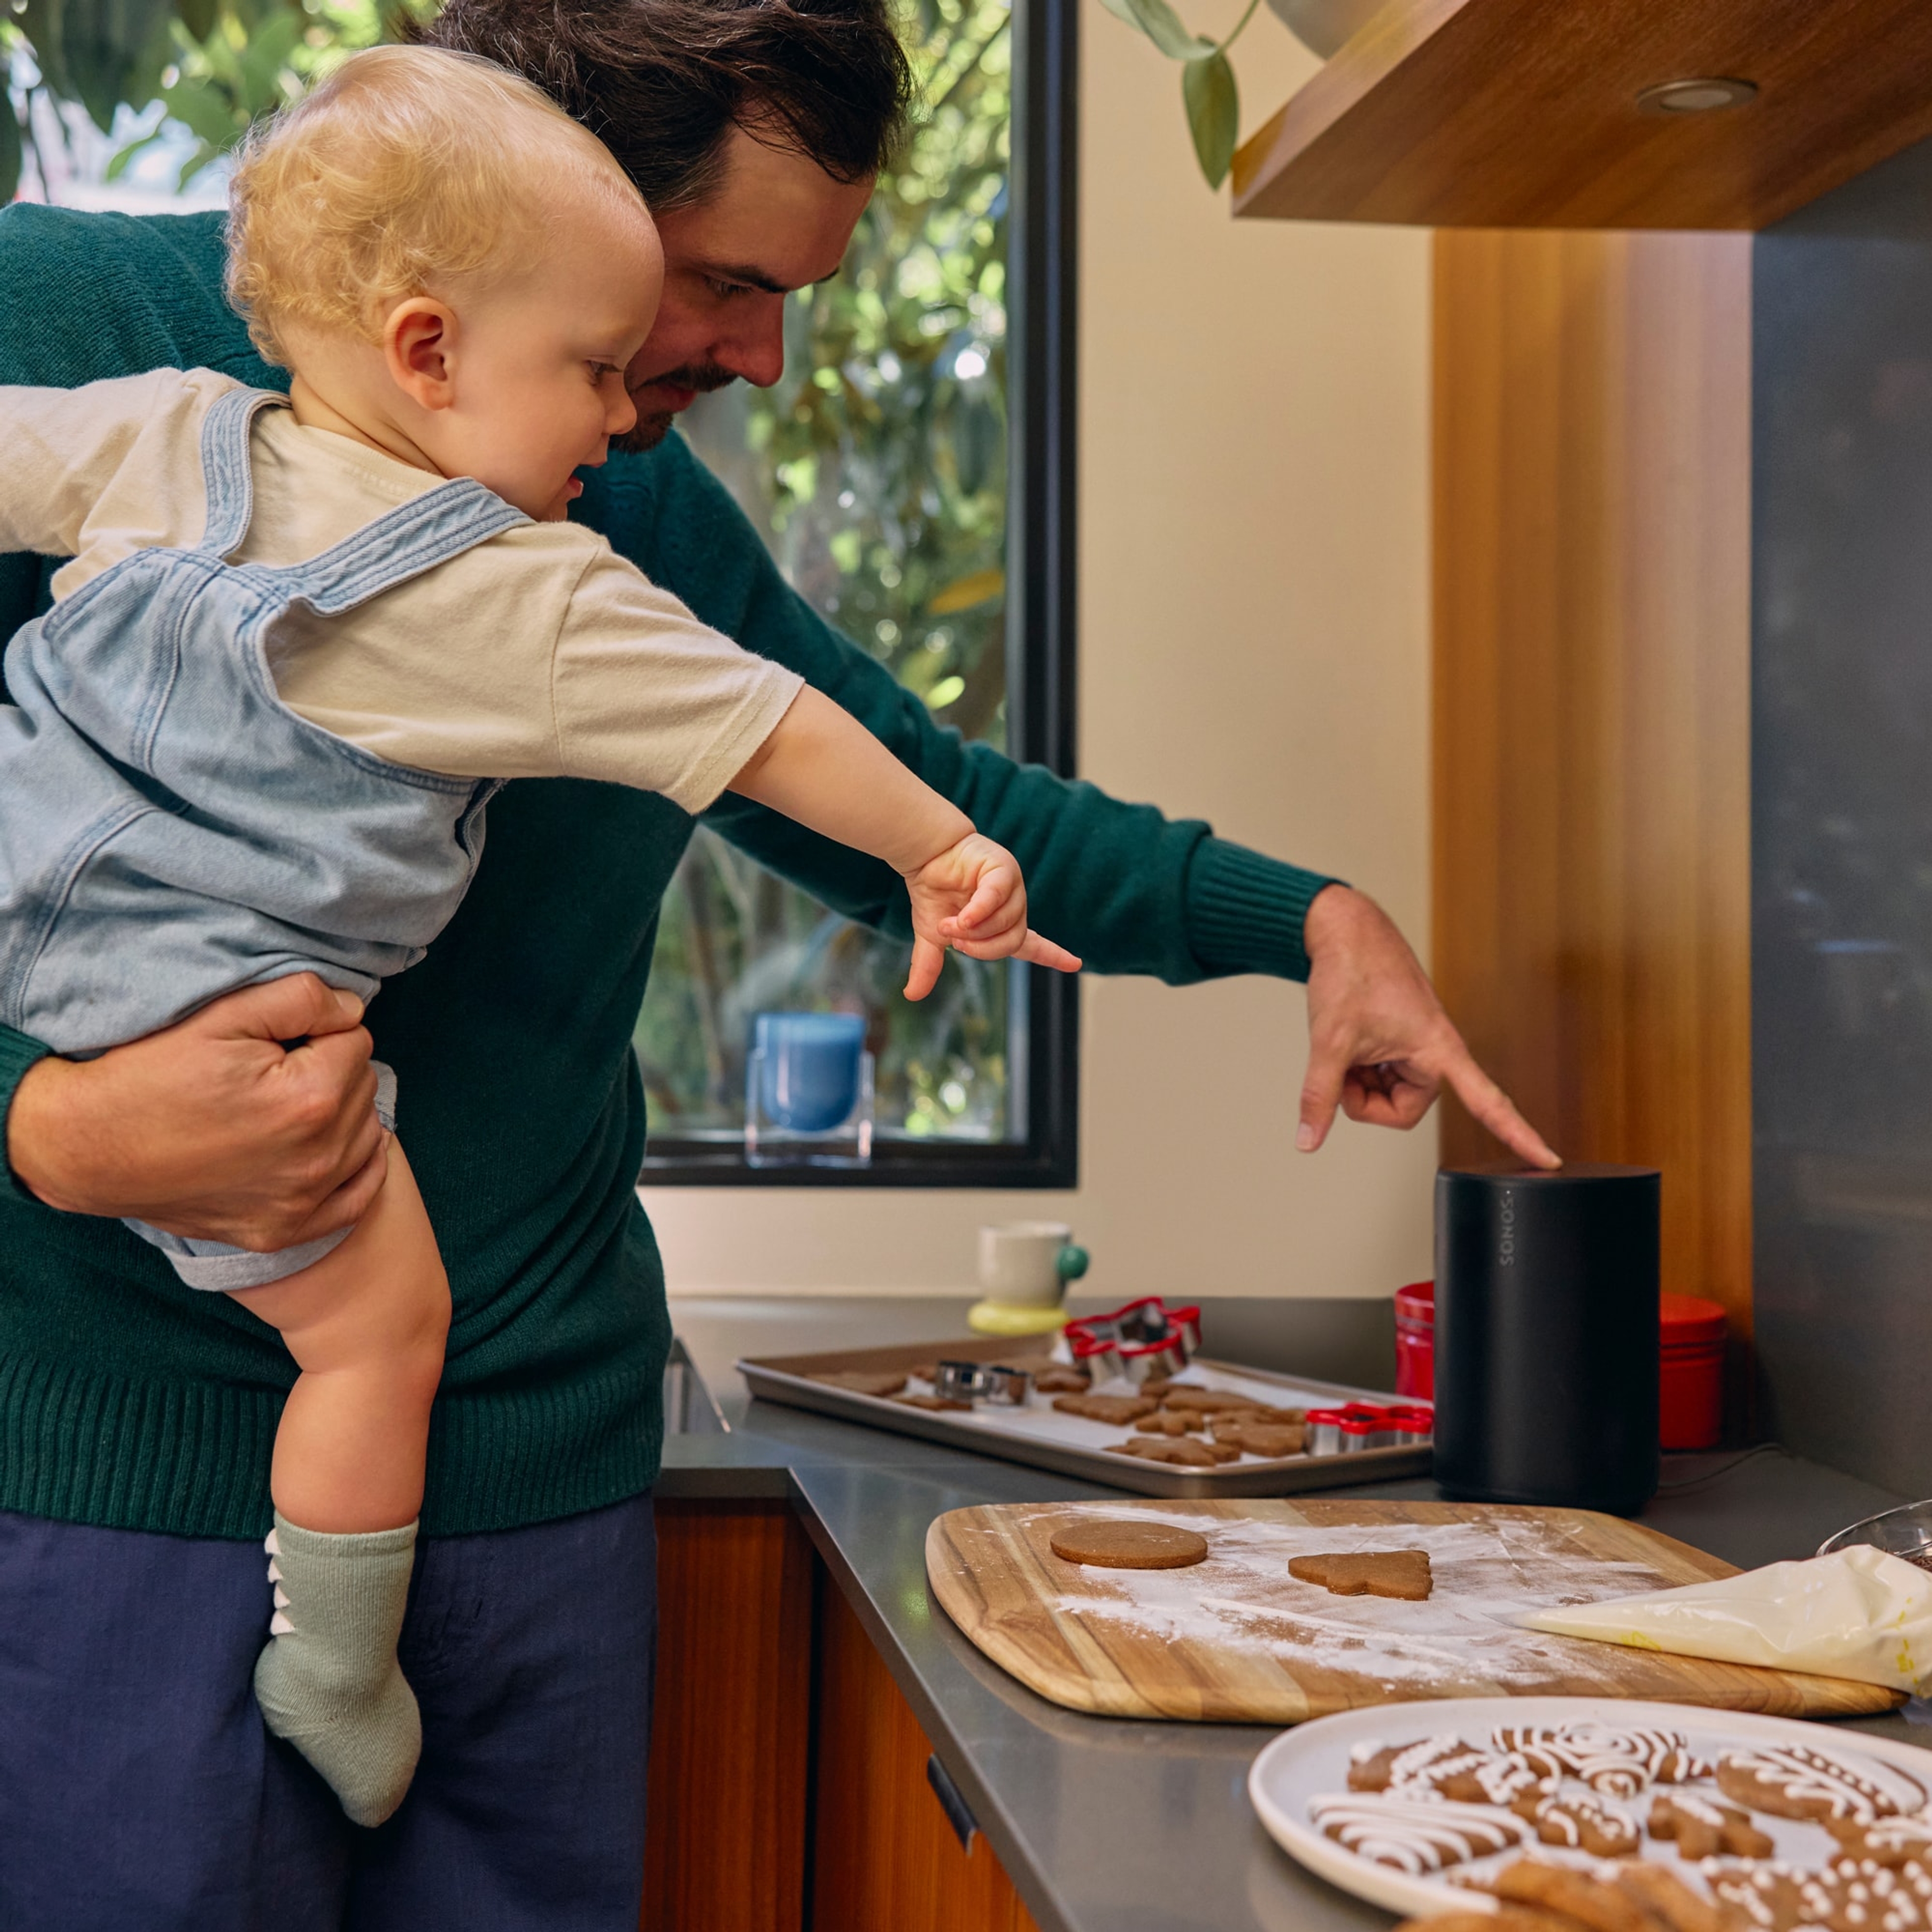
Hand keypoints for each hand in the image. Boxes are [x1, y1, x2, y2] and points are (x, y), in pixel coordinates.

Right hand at [7, 973, 389, 1249]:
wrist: (87, 1147)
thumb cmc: (149, 1075)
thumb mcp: (222, 1015)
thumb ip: (302, 999)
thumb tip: (352, 1007)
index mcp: (309, 1097)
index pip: (356, 1039)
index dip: (317, 1031)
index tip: (277, 1041)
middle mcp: (317, 1157)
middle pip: (363, 1087)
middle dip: (329, 1069)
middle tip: (272, 1072)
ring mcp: (302, 1201)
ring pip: (367, 1135)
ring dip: (341, 1115)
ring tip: (285, 1106)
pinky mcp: (283, 1231)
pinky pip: (357, 1198)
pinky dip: (354, 1169)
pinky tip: (327, 1149)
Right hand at [903, 834, 1081, 999]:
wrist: (925, 857)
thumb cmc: (934, 893)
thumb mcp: (931, 935)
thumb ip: (929, 964)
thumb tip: (912, 995)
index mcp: (1004, 924)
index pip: (1033, 945)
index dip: (1053, 955)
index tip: (1075, 964)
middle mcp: (1014, 907)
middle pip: (1014, 942)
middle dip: (983, 949)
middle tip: (956, 942)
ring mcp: (1012, 887)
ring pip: (1007, 922)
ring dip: (974, 931)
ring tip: (948, 925)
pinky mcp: (1003, 868)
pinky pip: (999, 897)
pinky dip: (980, 911)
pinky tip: (963, 918)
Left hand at [1298, 884, 1558, 1168]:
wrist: (1343, 930)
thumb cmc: (1351, 972)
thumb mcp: (1329, 1041)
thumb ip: (1320, 1096)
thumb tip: (1308, 1142)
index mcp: (1437, 1050)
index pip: (1487, 1101)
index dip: (1518, 1133)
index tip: (1549, 1159)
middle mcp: (1434, 1052)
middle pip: (1403, 1110)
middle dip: (1365, 1099)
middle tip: (1342, 1067)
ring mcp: (1414, 1049)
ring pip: (1387, 1095)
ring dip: (1358, 1081)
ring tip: (1345, 1044)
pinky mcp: (1398, 1043)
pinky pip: (1379, 1076)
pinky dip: (1356, 1067)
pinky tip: (1346, 1042)